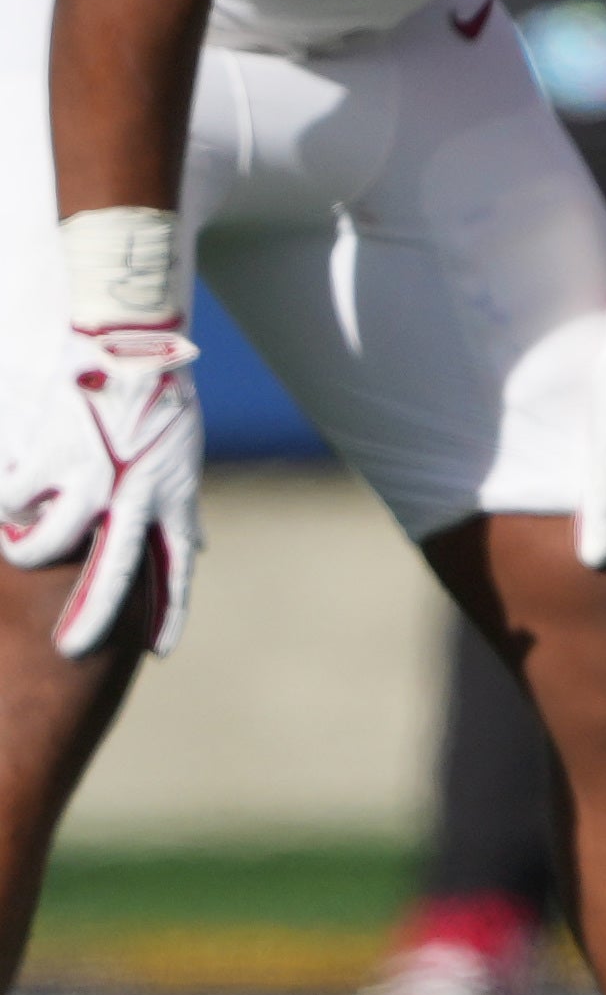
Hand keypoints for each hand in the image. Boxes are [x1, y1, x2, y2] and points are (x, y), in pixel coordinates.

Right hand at [0, 324, 199, 655]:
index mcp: (170, 496)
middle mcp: (135, 494)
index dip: (169, 610)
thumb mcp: (183, 459)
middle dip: (91, 618)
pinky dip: (5, 496)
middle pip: (114, 572)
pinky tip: (12, 479)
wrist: (131, 342)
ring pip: (44, 543)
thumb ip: (179, 508)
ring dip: (23, 544)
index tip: (159, 652)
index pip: (177, 566)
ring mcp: (92, 478)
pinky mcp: (51, 456)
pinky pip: (12, 500)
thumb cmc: (158, 399)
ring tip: (19, 532)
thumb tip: (197, 546)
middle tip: (72, 652)